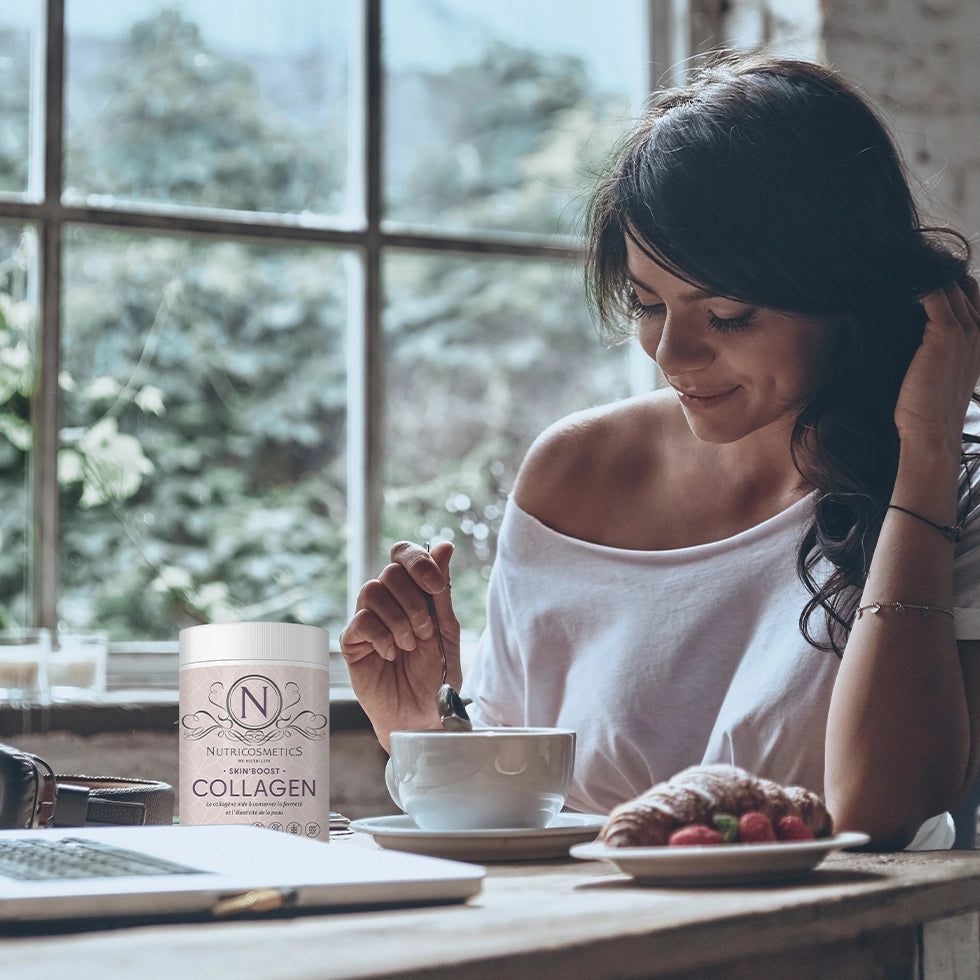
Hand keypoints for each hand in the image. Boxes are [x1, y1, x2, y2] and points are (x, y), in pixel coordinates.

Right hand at [339, 540, 459, 751]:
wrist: (423, 714)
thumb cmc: (436, 674)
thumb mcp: (446, 629)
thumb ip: (441, 589)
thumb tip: (444, 546)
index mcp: (411, 593)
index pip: (403, 554)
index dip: (417, 562)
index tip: (435, 587)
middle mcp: (387, 602)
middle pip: (389, 572)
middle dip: (413, 601)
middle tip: (425, 631)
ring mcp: (368, 620)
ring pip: (371, 590)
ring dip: (398, 619)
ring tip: (409, 646)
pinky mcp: (352, 642)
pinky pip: (359, 621)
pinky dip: (381, 636)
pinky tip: (391, 654)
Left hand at [894, 274, 979, 452]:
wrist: (930, 431)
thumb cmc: (927, 406)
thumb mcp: (938, 370)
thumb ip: (934, 345)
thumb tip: (908, 325)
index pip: (971, 292)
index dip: (946, 282)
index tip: (916, 278)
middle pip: (962, 283)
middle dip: (934, 274)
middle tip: (901, 272)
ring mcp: (966, 330)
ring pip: (950, 285)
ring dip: (924, 278)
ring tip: (895, 274)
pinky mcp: (945, 334)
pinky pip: (935, 295)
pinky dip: (917, 286)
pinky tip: (898, 286)